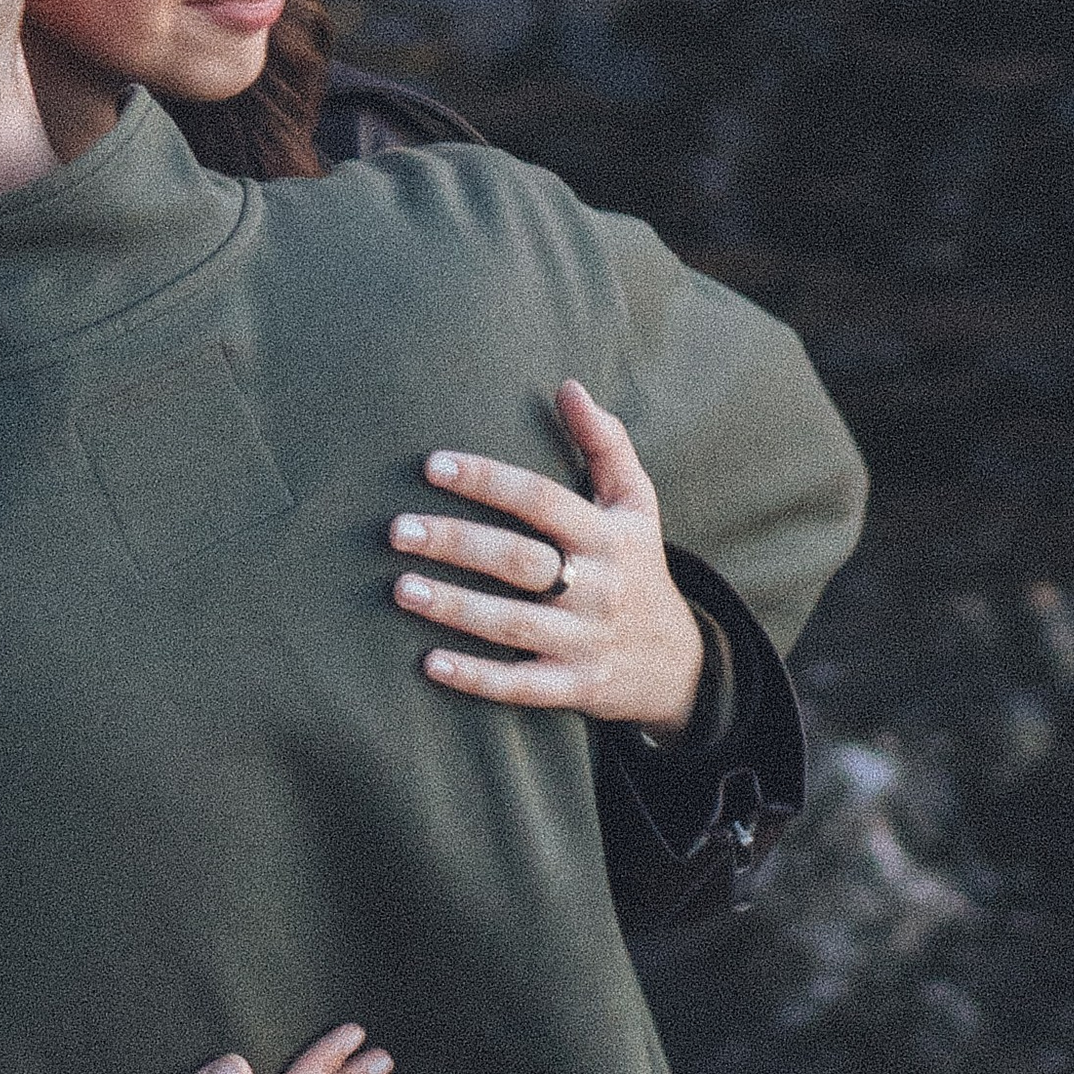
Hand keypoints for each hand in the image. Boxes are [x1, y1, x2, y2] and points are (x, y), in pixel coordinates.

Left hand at [388, 380, 705, 732]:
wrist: (677, 663)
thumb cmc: (638, 567)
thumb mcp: (637, 504)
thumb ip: (606, 443)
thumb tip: (568, 386)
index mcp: (608, 536)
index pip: (542, 500)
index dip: (488, 480)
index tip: (432, 464)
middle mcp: (598, 587)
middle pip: (519, 560)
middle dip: (456, 542)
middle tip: (397, 529)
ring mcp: (586, 641)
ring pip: (513, 624)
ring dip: (455, 607)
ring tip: (400, 587)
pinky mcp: (575, 688)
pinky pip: (521, 685)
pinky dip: (476, 677)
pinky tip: (429, 663)